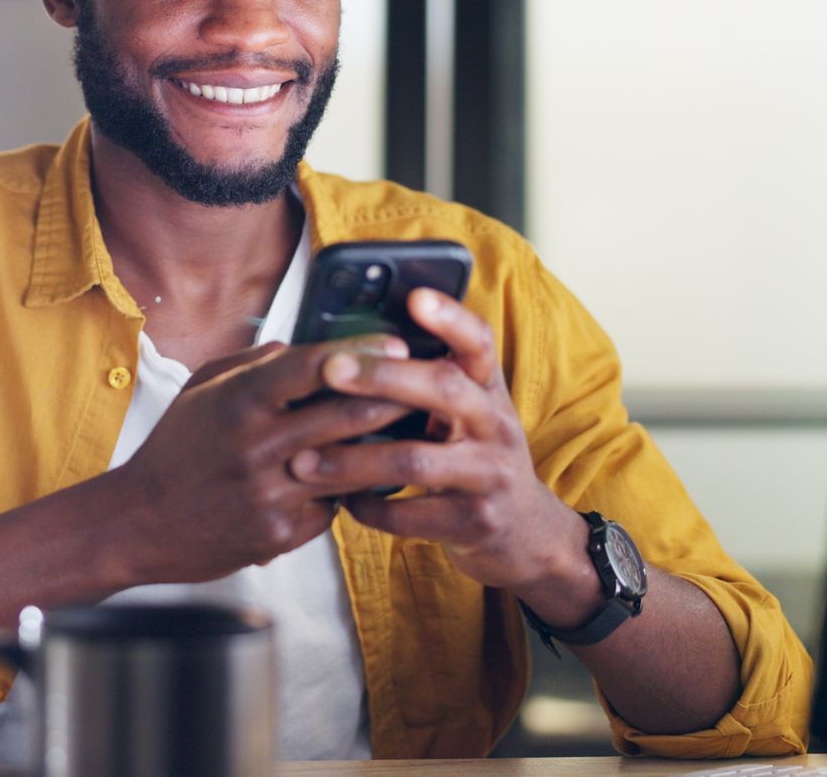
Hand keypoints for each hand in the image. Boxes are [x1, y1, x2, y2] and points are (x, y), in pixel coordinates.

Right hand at [110, 337, 412, 585]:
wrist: (138, 523)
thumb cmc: (174, 451)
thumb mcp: (201, 392)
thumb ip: (250, 364)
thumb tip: (298, 347)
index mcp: (237, 402)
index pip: (310, 366)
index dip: (359, 352)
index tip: (395, 343)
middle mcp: (255, 445)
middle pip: (345, 414)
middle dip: (395, 398)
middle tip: (428, 386)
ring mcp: (269, 493)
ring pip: (349, 465)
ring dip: (385, 449)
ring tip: (414, 433)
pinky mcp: (277, 535)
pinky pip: (330, 509)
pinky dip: (344, 493)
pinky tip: (359, 482)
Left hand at [286, 289, 594, 609]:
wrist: (524, 530)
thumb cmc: (472, 455)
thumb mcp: (465, 412)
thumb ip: (425, 382)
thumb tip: (346, 345)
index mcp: (487, 389)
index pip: (478, 342)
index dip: (450, 318)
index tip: (414, 297)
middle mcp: (495, 425)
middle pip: (443, 389)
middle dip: (383, 377)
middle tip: (330, 368)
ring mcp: (490, 474)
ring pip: (416, 459)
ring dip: (353, 460)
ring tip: (302, 461)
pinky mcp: (475, 522)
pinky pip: (410, 515)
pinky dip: (368, 508)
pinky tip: (341, 501)